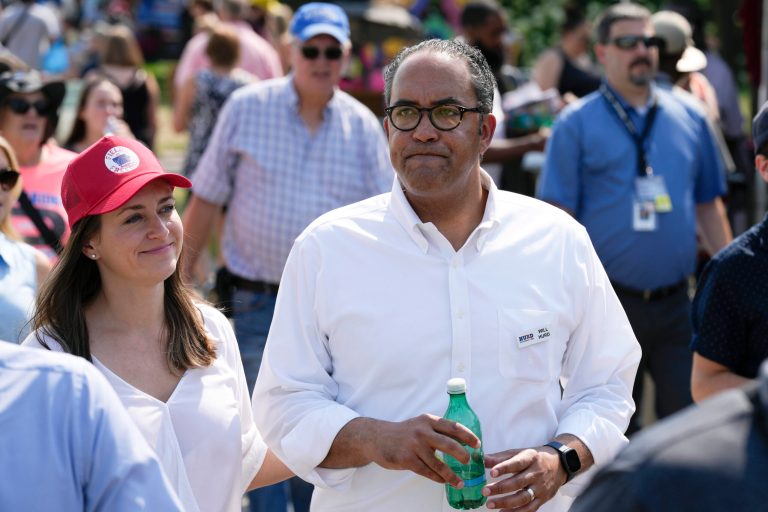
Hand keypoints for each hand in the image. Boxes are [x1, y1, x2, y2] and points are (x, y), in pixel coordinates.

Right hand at [365, 415, 479, 487]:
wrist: (377, 437)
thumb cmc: (404, 432)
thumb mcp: (420, 424)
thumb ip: (437, 430)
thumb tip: (461, 442)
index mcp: (429, 420)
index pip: (454, 427)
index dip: (468, 436)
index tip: (478, 445)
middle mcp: (423, 431)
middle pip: (449, 444)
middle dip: (462, 455)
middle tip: (469, 462)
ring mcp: (414, 446)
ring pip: (439, 464)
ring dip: (451, 475)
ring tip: (460, 482)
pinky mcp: (407, 459)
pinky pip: (427, 472)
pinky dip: (437, 478)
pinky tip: (443, 481)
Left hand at [481, 446, 565, 510]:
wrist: (560, 465)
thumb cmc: (534, 458)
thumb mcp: (519, 452)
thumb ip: (500, 457)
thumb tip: (482, 459)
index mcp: (530, 458)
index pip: (517, 463)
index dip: (504, 467)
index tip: (491, 472)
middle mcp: (536, 473)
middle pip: (518, 482)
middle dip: (501, 488)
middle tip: (485, 491)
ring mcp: (540, 487)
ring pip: (523, 497)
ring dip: (506, 503)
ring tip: (490, 504)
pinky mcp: (543, 499)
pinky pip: (530, 508)